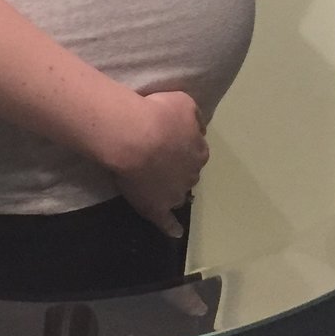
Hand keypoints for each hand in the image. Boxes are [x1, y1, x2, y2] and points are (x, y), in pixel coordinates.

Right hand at [107, 89, 208, 235]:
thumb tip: (198, 126)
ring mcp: (175, 192)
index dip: (184, 148)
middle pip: (188, 173)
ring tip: (159, 188)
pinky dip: (171, 228)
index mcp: (198, 149)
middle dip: (179, 169)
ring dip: (173, 191)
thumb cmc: (158, 114)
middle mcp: (191, 173)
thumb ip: (193, 116)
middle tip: (161, 162)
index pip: (196, 151)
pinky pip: (166, 222)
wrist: (135, 137)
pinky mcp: (157, 207)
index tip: (172, 144)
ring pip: (179, 194)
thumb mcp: (183, 103)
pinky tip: (174, 233)